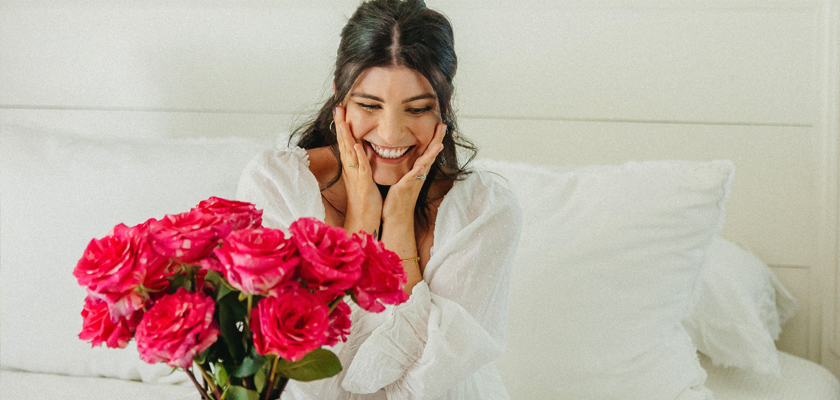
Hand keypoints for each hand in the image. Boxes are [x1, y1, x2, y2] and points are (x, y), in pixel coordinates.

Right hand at [334, 106, 381, 233]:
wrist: (364, 218)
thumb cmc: (365, 198)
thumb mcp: (363, 176)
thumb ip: (361, 163)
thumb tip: (361, 150)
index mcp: (351, 165)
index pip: (345, 141)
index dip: (342, 126)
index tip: (340, 110)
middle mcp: (350, 168)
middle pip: (343, 142)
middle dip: (340, 124)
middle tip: (337, 107)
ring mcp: (355, 175)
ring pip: (349, 151)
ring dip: (346, 136)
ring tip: (343, 120)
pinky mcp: (363, 183)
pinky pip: (361, 167)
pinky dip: (358, 156)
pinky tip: (357, 145)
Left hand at [381, 123, 446, 222]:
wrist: (396, 216)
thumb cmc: (399, 197)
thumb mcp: (405, 177)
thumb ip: (409, 166)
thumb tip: (410, 156)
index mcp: (417, 170)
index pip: (427, 151)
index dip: (434, 138)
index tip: (440, 124)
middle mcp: (419, 174)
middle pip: (430, 154)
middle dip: (437, 140)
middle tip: (443, 126)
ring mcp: (414, 181)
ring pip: (425, 165)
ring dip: (432, 155)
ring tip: (438, 144)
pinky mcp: (405, 188)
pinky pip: (412, 179)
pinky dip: (417, 172)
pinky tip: (421, 166)